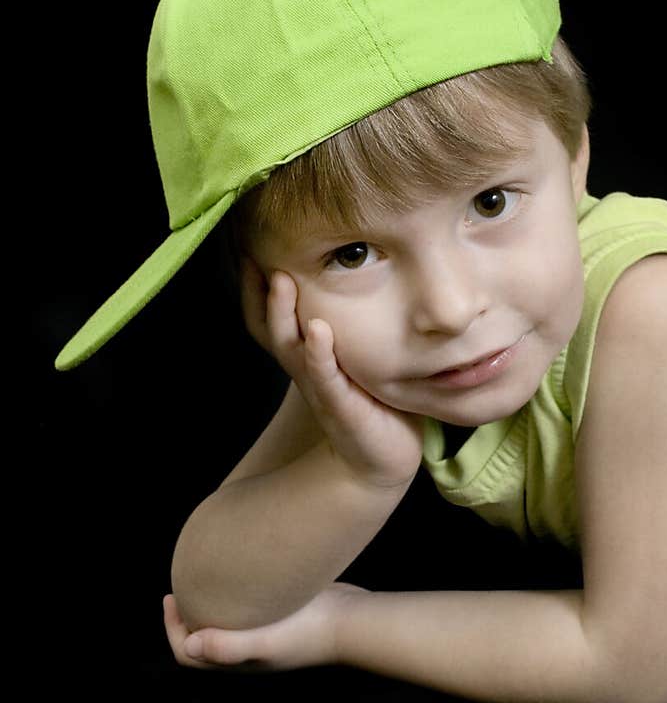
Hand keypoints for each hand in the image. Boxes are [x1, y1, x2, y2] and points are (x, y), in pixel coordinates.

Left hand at [162, 583, 368, 671]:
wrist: (352, 620)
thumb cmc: (309, 630)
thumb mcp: (266, 639)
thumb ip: (228, 646)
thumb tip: (189, 644)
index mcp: (239, 660)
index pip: (190, 654)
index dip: (173, 630)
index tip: (171, 598)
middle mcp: (248, 650)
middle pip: (203, 640)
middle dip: (186, 617)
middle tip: (181, 585)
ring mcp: (266, 634)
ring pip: (225, 623)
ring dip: (210, 605)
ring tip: (205, 578)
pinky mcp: (281, 616)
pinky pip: (246, 610)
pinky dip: (234, 596)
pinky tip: (240, 573)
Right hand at [240, 254, 424, 487]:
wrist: (381, 458)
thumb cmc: (373, 399)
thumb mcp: (356, 353)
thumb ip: (350, 317)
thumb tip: (360, 264)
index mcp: (305, 353)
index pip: (269, 315)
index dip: (255, 285)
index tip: (248, 244)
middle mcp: (305, 367)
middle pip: (270, 326)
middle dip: (260, 290)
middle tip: (252, 252)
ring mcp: (319, 387)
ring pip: (291, 347)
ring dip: (284, 313)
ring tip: (282, 280)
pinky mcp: (340, 407)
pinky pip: (325, 378)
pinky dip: (319, 355)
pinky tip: (319, 331)